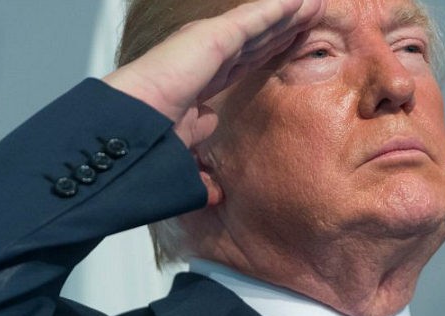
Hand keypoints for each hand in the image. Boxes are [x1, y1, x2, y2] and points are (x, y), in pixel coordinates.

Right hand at [103, 0, 325, 147]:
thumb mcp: (183, 156)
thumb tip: (214, 169)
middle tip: (311, 18)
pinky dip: (279, 10)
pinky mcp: (211, 37)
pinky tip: (302, 2)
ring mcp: (207, 46)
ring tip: (315, 5)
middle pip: (255, 42)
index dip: (267, 55)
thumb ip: (201, 158)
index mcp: (199, 83)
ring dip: (288, 15)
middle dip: (283, 31)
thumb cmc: (145, 143)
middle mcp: (204, 60)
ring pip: (258, 26)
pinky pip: (254, 19)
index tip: (288, 51)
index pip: (241, 65)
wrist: (129, 133)